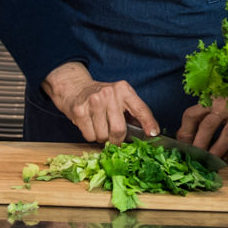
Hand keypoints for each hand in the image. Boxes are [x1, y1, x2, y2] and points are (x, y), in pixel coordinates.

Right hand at [41, 62, 159, 143]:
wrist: (75, 87)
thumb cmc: (102, 97)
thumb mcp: (120, 98)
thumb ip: (134, 113)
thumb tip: (149, 132)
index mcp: (124, 89)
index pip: (140, 109)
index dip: (148, 123)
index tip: (153, 134)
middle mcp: (109, 93)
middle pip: (119, 130)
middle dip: (117, 139)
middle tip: (114, 137)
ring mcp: (93, 101)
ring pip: (103, 136)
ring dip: (102, 137)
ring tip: (99, 125)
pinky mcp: (79, 110)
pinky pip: (89, 136)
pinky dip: (91, 135)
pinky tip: (90, 123)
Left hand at [177, 97, 227, 161]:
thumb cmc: (226, 101)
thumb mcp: (210, 105)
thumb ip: (197, 120)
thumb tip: (184, 142)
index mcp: (208, 101)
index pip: (191, 116)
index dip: (186, 134)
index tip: (184, 149)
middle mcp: (223, 106)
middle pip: (208, 126)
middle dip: (200, 146)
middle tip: (196, 160)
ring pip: (227, 134)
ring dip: (217, 151)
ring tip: (211, 162)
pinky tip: (226, 159)